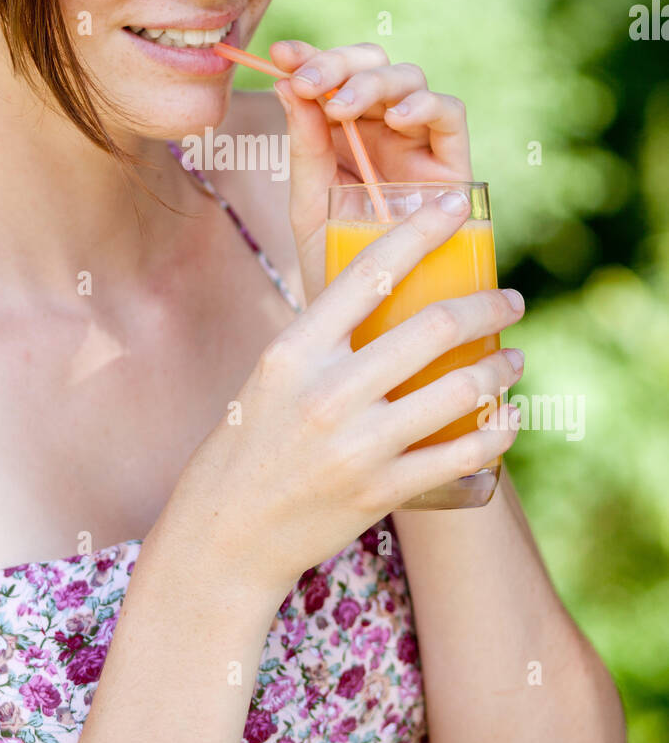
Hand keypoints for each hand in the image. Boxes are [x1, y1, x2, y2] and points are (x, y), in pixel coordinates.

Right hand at [170, 191, 524, 601]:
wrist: (228, 534)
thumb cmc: (251, 442)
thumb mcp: (273, 374)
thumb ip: (324, 337)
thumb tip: (386, 292)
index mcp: (295, 349)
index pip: (370, 270)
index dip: (421, 230)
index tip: (457, 208)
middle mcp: (327, 391)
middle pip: (435, 325)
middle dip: (489, 306)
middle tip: (510, 299)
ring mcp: (357, 445)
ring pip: (460, 389)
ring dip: (501, 368)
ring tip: (513, 358)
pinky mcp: (381, 491)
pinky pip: (462, 453)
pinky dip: (497, 431)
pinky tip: (508, 417)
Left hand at [269, 40, 473, 303]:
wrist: (373, 326)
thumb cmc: (336, 265)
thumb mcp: (310, 202)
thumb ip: (304, 147)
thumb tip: (287, 84)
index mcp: (342, 133)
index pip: (331, 76)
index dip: (310, 56)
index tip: (280, 54)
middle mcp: (382, 131)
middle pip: (370, 66)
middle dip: (338, 64)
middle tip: (308, 80)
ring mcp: (418, 145)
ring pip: (409, 79)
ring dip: (374, 82)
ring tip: (343, 107)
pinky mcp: (455, 167)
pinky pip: (451, 116)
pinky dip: (426, 106)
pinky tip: (397, 118)